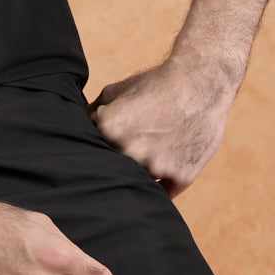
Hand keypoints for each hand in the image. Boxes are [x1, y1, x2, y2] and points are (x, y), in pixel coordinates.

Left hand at [87, 55, 239, 197]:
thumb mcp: (116, 91)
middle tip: (133, 153)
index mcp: (108, 130)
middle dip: (120, 166)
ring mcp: (156, 165)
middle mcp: (130, 151)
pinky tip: (165, 168)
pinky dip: (163, 186)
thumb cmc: (155, 85)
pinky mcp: (181, 176)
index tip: (108, 149)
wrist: (199, 81)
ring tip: (153, 155)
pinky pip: (164, 193)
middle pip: (116, 172)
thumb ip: (92, 114)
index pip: (94, 155)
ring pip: (140, 184)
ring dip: (142, 177)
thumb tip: (75, 129)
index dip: (101, 153)